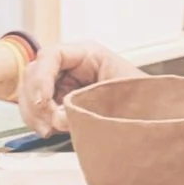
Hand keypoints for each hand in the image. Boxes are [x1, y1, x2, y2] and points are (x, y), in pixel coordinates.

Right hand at [18, 43, 141, 133]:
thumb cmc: (142, 96)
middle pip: (34, 74)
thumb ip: (86, 105)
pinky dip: (38, 120)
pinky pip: (38, 107)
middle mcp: (71, 65)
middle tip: (49, 123)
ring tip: (49, 130)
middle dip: (36, 101)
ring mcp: (63, 81)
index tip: (43, 102)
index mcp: (88, 54)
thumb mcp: (118, 96)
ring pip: (31, 91)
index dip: (41, 78)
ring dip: (34, 113)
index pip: (51, 56)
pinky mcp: (60, 99)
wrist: (152, 112)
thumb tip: (59, 117)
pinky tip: (49, 131)